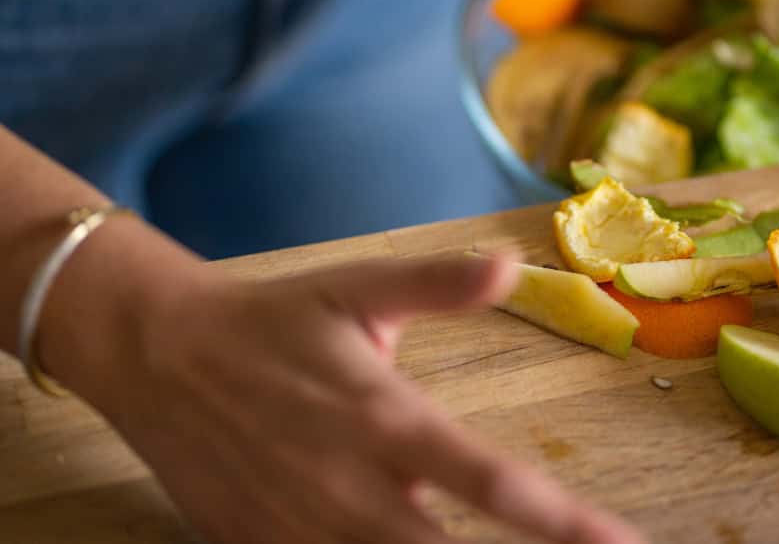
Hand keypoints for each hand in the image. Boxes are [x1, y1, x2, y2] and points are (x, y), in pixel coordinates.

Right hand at [74, 254, 643, 543]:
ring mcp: (302, 532)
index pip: (490, 483)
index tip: (622, 542)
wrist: (156, 353)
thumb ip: (438, 283)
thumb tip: (511, 262)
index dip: (565, 522)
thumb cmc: (271, 320)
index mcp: (385, 420)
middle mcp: (351, 489)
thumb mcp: (356, 288)